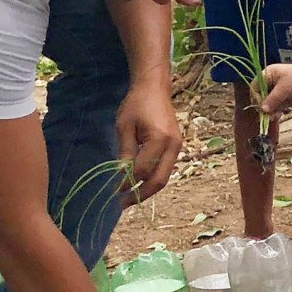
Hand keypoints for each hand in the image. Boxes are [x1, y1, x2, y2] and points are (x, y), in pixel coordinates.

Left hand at [116, 84, 181, 202]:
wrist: (155, 88)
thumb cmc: (136, 103)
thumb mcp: (124, 126)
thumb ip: (125, 152)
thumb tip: (121, 176)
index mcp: (160, 139)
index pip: (142, 169)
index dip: (127, 182)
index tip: (114, 190)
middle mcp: (173, 146)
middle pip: (159, 180)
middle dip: (141, 195)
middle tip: (123, 204)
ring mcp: (177, 147)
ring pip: (164, 177)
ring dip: (147, 190)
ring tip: (130, 197)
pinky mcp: (176, 147)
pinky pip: (165, 169)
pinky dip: (152, 179)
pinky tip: (139, 183)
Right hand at [260, 61, 291, 115]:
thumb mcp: (285, 88)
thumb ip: (273, 99)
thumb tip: (262, 109)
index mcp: (267, 75)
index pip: (255, 87)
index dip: (256, 97)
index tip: (260, 106)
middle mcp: (270, 83)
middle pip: (260, 97)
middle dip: (263, 107)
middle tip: (266, 115)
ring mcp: (277, 92)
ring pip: (268, 104)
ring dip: (269, 111)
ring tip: (272, 117)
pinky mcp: (283, 99)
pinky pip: (276, 108)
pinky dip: (276, 112)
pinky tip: (277, 116)